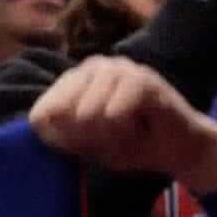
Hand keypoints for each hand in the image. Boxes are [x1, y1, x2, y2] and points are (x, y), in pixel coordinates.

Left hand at [30, 56, 216, 193]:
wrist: (177, 150)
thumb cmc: (130, 144)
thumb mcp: (84, 145)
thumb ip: (58, 133)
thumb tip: (39, 119)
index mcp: (74, 79)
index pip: (41, 114)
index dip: (62, 139)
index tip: (87, 143)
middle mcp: (93, 66)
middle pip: (62, 115)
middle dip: (87, 138)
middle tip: (114, 136)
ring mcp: (119, 68)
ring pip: (88, 114)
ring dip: (109, 136)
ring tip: (129, 131)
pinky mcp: (143, 79)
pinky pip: (114, 114)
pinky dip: (126, 131)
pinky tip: (141, 127)